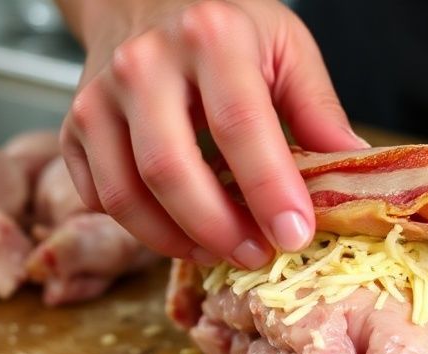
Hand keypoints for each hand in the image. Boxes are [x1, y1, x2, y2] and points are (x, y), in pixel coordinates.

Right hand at [55, 0, 367, 267]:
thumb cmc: (224, 25)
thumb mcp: (286, 45)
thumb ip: (318, 108)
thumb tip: (354, 170)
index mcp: (209, 38)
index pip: (238, 125)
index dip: (268, 189)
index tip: (296, 234)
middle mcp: (143, 64)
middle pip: (170, 169)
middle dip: (218, 228)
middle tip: (258, 254)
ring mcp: (98, 97)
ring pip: (126, 194)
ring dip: (177, 240)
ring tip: (222, 250)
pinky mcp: (73, 127)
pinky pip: (99, 198)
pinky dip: (140, 228)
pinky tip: (181, 229)